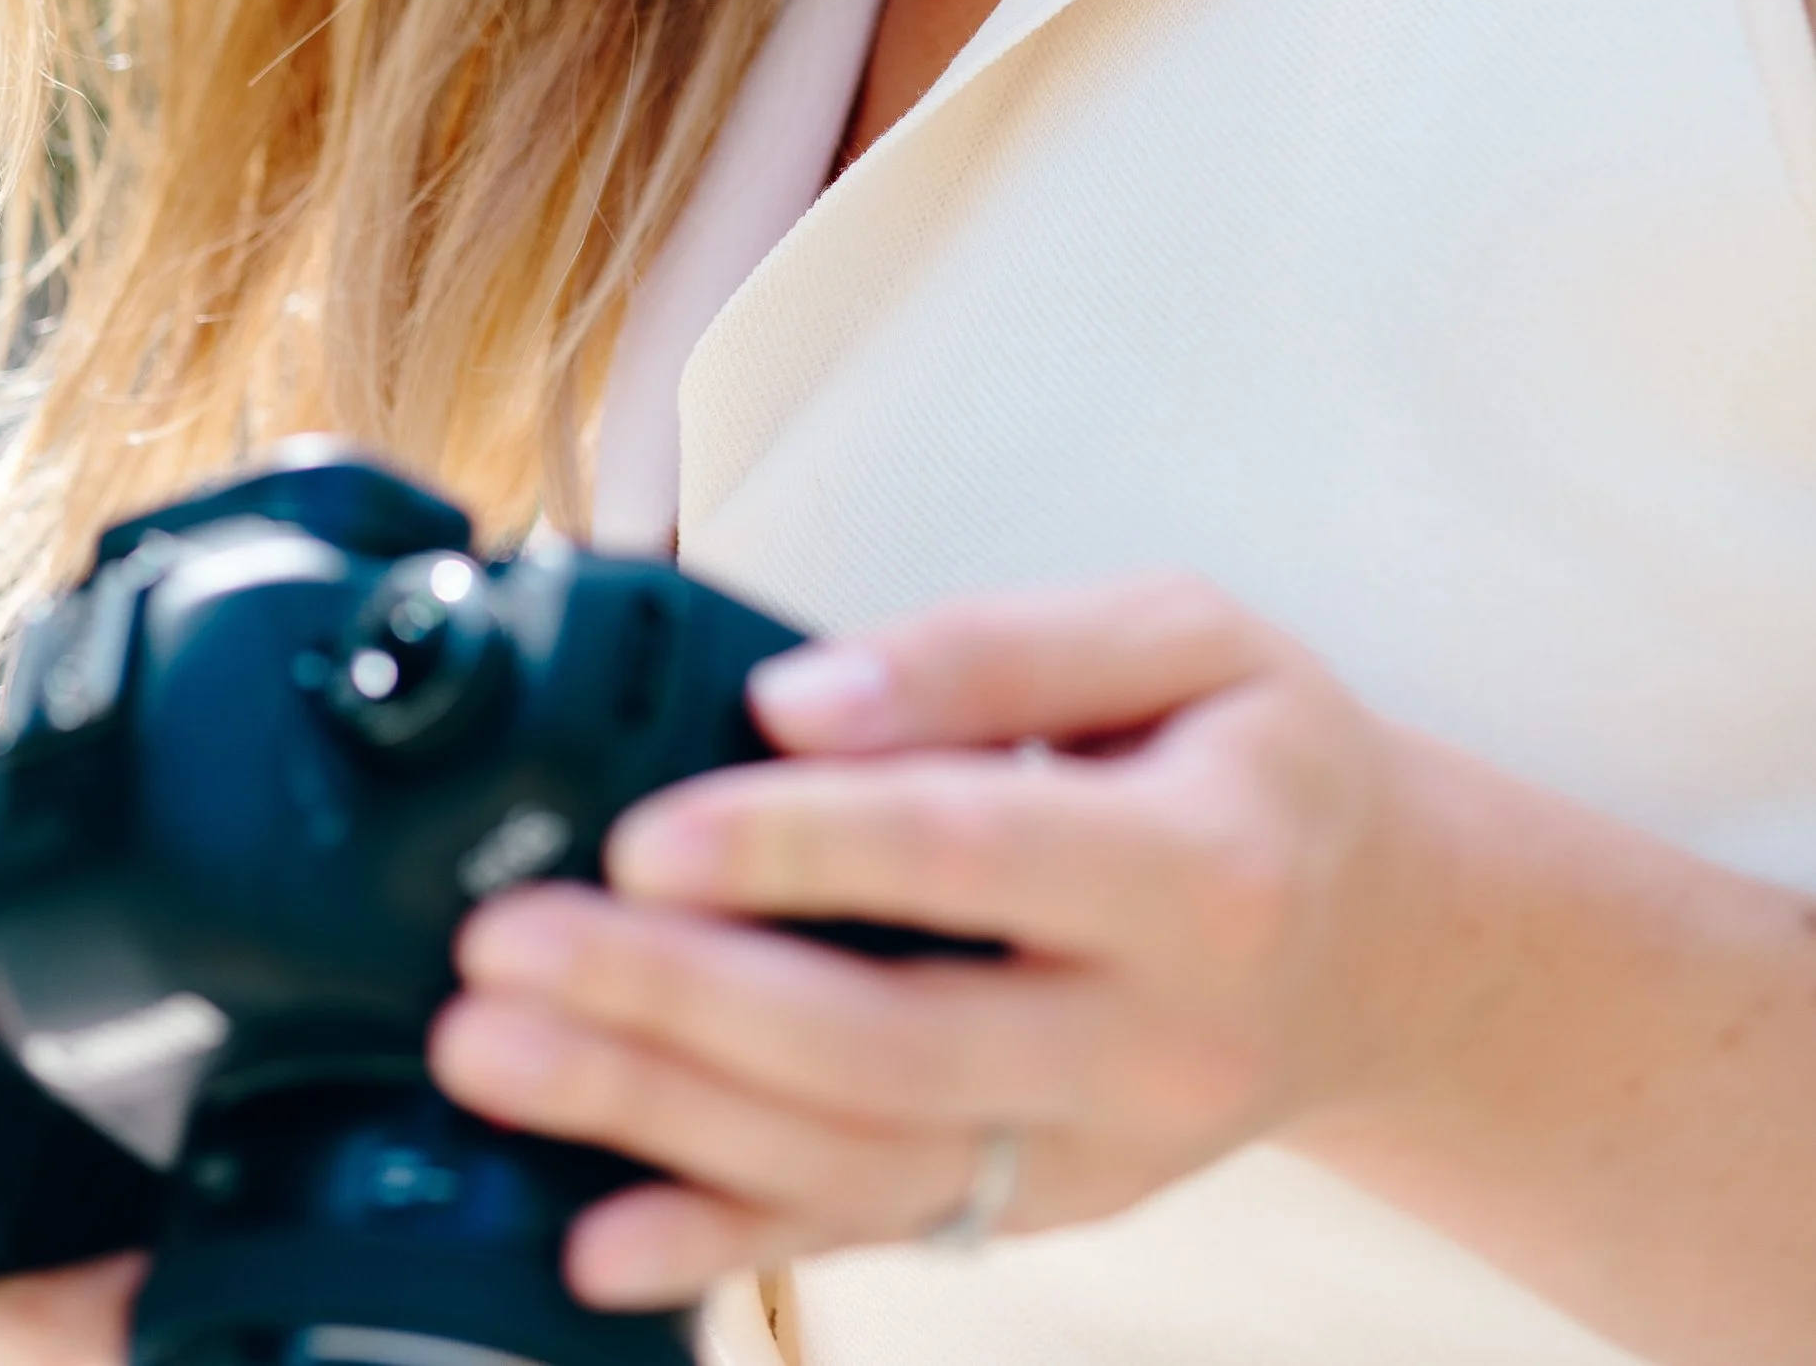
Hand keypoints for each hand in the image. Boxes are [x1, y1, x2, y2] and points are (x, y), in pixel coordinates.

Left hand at [428, 575, 1456, 1311]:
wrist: (1388, 947)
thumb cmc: (1264, 761)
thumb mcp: (1186, 637)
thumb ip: (996, 650)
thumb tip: (802, 695)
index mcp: (1201, 866)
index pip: (970, 855)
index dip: (798, 847)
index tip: (641, 834)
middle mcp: (1154, 1040)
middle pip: (886, 1043)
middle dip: (673, 1004)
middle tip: (505, 952)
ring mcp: (1099, 1154)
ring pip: (858, 1163)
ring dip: (655, 1119)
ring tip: (494, 1056)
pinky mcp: (1044, 1208)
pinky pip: (874, 1236)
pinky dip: (726, 1245)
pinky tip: (596, 1239)